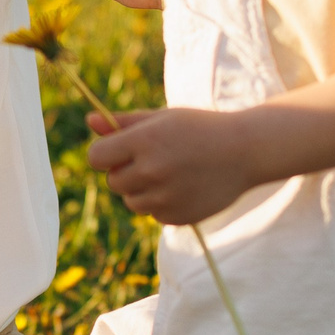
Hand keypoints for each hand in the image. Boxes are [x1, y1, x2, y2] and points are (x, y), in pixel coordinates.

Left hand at [84, 107, 257, 225]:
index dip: (106, 153)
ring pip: (131, 201)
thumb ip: (124, 122)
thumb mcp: (163, 118)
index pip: (96, 157)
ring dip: (142, 190)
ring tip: (171, 173)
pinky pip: (153, 214)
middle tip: (154, 159)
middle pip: (113, 181)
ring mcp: (164, 196)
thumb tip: (89, 119)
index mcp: (144, 141)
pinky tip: (184, 187)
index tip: (120, 150)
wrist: (246, 151)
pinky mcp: (177, 216)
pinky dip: (162, 204)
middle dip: (125, 172)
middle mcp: (151, 170)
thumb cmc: (200, 128)